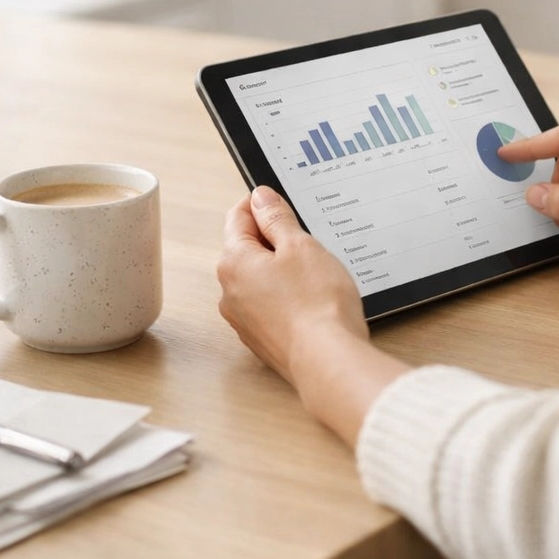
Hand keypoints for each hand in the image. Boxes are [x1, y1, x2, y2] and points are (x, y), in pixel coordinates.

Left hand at [217, 187, 408, 445]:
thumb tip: (261, 198)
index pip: (238, 218)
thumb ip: (276, 218)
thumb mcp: (301, 245)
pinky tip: (311, 301)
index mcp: (234, 262)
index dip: (260, 204)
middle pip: (246, 250)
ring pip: (259, 280)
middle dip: (274, 240)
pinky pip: (269, 306)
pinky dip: (286, 297)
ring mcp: (244, 320)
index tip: (278, 201)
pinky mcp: (262, 340)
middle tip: (307, 240)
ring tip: (314, 274)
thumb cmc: (317, 303)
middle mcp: (230, 292)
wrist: (328, 360)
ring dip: (281, 270)